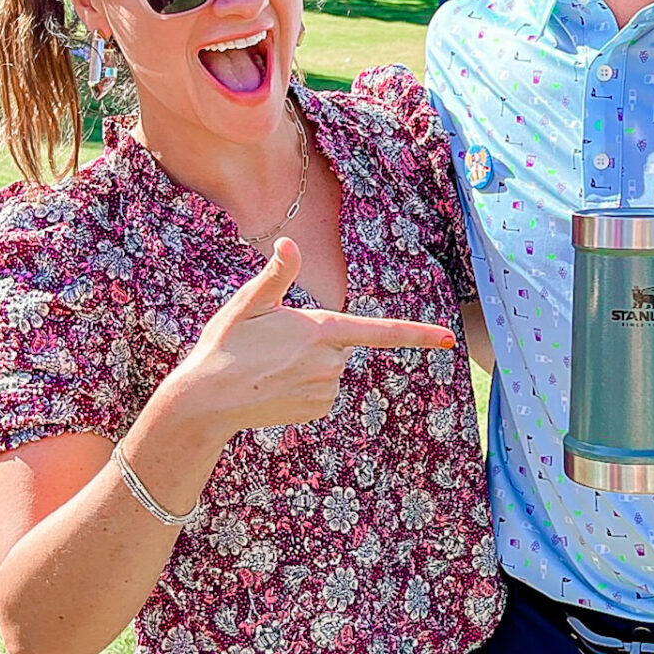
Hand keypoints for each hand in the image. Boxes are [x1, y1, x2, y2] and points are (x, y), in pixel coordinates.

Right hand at [174, 239, 455, 432]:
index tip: (448, 340)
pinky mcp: (318, 410)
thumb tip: (288, 242)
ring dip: (309, 363)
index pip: (379, 331)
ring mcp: (326, 390)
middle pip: (341, 343)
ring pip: (331, 367)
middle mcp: (330, 363)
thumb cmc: (224, 345)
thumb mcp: (248, 304)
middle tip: (273, 344)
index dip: (416, 334)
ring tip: (270, 366)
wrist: (205, 402)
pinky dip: (305, 385)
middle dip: (317, 339)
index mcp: (320, 331)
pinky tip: (276, 385)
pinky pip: (323, 390)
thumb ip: (276, 275)